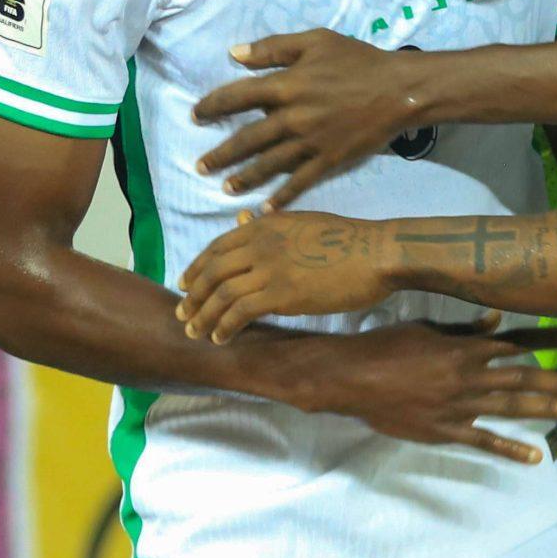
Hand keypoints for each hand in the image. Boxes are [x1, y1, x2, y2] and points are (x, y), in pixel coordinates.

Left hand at [178, 210, 388, 342]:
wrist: (373, 253)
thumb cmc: (345, 239)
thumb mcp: (300, 222)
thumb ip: (268, 224)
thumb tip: (242, 219)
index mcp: (263, 225)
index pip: (216, 247)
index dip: (195, 268)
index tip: (185, 285)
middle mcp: (259, 244)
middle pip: (212, 271)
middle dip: (193, 295)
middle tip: (183, 314)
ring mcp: (269, 269)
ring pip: (221, 294)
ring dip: (203, 315)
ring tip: (195, 332)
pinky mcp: (282, 294)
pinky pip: (240, 312)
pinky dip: (224, 326)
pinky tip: (221, 338)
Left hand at [193, 30, 424, 209]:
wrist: (399, 90)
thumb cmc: (358, 60)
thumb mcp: (315, 41)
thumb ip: (274, 47)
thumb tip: (235, 54)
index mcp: (286, 85)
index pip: (238, 97)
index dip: (213, 106)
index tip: (196, 115)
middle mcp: (293, 117)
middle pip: (247, 139)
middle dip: (220, 154)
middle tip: (199, 166)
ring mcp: (311, 142)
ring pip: (268, 164)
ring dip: (244, 177)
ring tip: (225, 187)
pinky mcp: (329, 160)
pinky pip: (300, 182)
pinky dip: (281, 198)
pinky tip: (265, 210)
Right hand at [282, 317, 556, 465]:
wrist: (351, 377)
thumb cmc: (387, 346)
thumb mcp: (427, 328)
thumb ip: (464, 329)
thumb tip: (497, 319)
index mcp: (466, 347)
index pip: (517, 340)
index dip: (551, 337)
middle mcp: (469, 375)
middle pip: (524, 378)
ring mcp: (459, 406)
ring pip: (511, 407)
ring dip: (548, 409)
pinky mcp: (445, 431)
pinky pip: (483, 441)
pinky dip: (509, 448)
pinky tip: (535, 455)